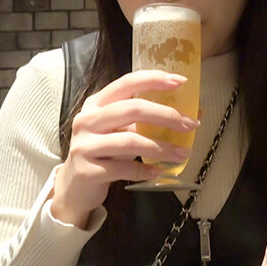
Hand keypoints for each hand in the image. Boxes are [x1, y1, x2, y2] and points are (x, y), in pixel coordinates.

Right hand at [51, 70, 198, 226]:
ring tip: (183, 153)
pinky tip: (159, 171)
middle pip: (133, 109)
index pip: (127, 83)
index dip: (154, 80)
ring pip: (131, 141)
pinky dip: (146, 169)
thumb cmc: (104, 152)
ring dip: (162, 147)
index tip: (180, 82)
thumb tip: (191, 113)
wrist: (75, 186)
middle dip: (166, 115)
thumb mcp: (119, 130)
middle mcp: (87, 120)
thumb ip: (145, 120)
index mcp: (96, 104)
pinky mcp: (88, 171)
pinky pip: (125, 168)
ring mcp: (85, 145)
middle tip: (190, 125)